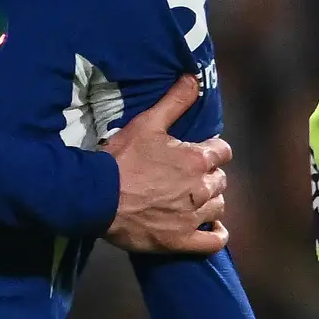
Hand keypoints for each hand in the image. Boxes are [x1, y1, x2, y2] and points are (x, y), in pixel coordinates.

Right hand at [100, 77, 229, 254]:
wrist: (95, 197)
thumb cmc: (120, 159)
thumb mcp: (147, 123)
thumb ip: (175, 101)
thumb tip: (195, 77)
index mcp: (198, 159)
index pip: (223, 151)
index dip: (211, 150)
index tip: (196, 153)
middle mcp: (202, 188)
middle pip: (221, 180)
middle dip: (208, 177)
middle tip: (186, 178)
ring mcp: (192, 217)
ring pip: (218, 207)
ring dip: (209, 202)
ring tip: (191, 201)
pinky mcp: (180, 240)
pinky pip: (212, 242)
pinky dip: (215, 235)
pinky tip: (210, 229)